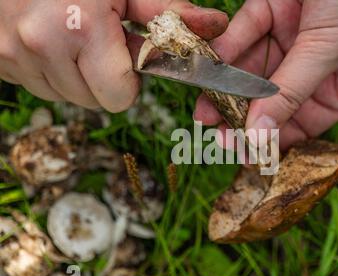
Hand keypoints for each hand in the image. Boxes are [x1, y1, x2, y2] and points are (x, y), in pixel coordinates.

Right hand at [0, 0, 227, 110]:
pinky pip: (36, 85)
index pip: (119, 98)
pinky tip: (49, 39)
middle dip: (102, 78)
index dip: (128, 81)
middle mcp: (39, 46)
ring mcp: (10, 55)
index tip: (124, 54)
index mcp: (80, 29)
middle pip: (93, 102)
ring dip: (74, 74)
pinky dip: (48, 70)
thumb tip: (216, 28)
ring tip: (71, 35)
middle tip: (97, 40)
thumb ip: (170, 11)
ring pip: (64, 97)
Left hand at [194, 0, 337, 150]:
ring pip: (252, 71)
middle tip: (216, 135)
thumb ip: (290, 92)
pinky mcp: (270, 9)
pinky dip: (225, 51)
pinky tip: (207, 70)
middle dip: (243, 118)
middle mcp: (314, 64)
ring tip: (202, 112)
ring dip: (226, 90)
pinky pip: (244, 35)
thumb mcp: (329, 49)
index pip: (304, 122)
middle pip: (272, 100)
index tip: (244, 154)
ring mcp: (291, 37)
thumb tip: (259, 138)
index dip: (274, 139)